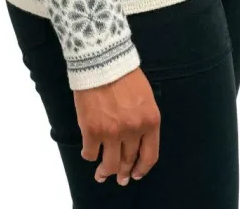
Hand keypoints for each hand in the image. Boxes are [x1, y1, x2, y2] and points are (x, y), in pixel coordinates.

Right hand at [75, 66, 160, 185]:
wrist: (102, 59)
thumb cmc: (124, 73)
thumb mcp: (145, 96)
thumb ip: (143, 119)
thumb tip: (135, 139)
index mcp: (150, 121)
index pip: (150, 156)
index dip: (142, 169)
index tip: (136, 174)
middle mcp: (133, 130)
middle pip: (128, 161)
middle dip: (124, 173)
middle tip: (120, 179)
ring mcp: (112, 133)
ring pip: (110, 164)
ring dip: (105, 172)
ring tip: (101, 174)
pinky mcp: (92, 131)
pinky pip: (90, 153)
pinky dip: (89, 155)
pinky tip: (89, 152)